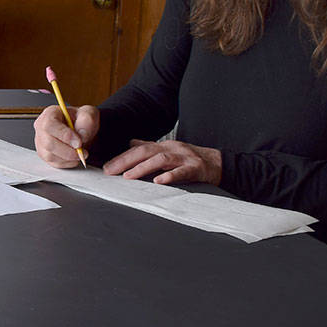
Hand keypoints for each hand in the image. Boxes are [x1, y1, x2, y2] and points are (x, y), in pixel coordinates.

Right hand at [34, 104, 98, 167]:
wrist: (81, 131)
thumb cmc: (81, 121)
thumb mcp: (89, 114)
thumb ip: (87, 120)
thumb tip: (82, 134)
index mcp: (50, 114)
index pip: (49, 125)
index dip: (63, 135)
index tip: (78, 142)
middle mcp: (42, 128)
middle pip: (48, 143)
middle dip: (67, 150)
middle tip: (81, 150)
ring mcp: (41, 142)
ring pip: (50, 155)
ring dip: (68, 158)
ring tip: (80, 153)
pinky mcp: (45, 155)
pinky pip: (53, 163)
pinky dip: (67, 163)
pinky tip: (74, 157)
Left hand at [103, 139, 221, 184]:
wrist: (220, 164)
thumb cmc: (191, 160)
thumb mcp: (169, 151)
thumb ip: (150, 147)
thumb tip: (130, 143)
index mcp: (164, 146)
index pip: (139, 149)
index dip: (122, 158)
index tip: (106, 167)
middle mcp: (173, 149)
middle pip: (146, 151)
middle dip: (125, 161)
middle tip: (110, 171)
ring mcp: (185, 158)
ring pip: (161, 159)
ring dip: (143, 168)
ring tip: (128, 176)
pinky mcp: (197, 169)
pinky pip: (182, 172)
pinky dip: (170, 176)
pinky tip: (159, 182)